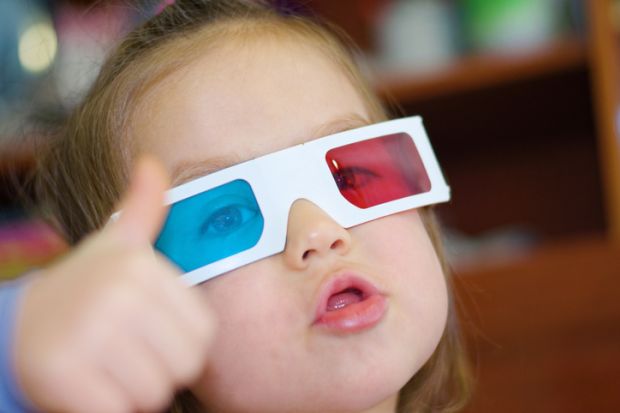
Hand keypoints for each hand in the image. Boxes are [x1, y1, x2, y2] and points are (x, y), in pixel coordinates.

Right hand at [14, 156, 213, 412]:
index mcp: (140, 267)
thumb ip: (143, 207)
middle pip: (183, 365)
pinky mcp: (61, 372)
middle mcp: (117, 292)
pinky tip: (88, 385)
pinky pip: (117, 410)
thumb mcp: (116, 243)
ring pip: (153, 393)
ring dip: (132, 391)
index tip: (149, 332)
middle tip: (126, 353)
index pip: (203, 335)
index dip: (179, 344)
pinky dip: (106, 408)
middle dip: (158, 369)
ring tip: (107, 365)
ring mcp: (87, 330)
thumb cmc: (84, 287)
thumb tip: (153, 162)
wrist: (19, 325)